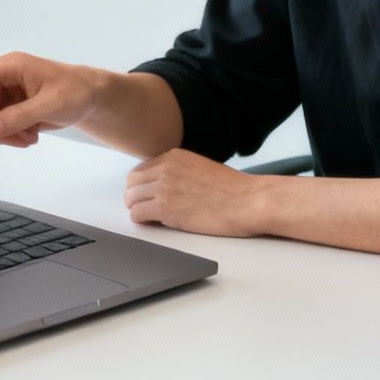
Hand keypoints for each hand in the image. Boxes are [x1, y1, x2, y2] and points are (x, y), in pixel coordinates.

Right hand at [0, 53, 105, 146]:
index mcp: (10, 67)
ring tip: (31, 136)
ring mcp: (5, 94)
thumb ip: (19, 117)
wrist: (90, 98)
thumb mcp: (52, 105)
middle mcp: (2, 79)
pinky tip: (31, 135)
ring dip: (5, 134)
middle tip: (23, 137)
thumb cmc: (75, 92)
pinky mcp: (9, 108)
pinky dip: (11, 136)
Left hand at [123, 149, 269, 236]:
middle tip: (144, 206)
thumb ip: (179, 171)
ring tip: (150, 216)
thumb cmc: (234, 190)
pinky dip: (142, 220)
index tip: (147, 194)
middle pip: (132, 182)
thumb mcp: (201, 167)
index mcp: (175, 156)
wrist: (249, 201)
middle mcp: (166, 168)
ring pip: (131, 198)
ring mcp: (164, 188)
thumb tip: (164, 184)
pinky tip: (154, 223)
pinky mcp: (166, 208)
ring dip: (137, 208)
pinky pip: (137, 214)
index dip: (143, 184)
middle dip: (135, 195)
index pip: (142, 168)